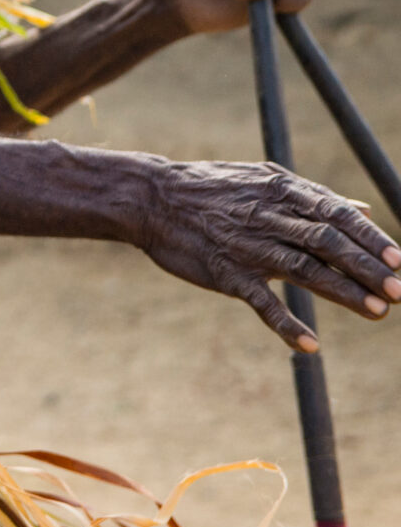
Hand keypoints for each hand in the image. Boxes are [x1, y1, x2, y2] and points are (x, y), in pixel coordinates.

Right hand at [131, 158, 400, 349]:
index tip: (399, 261)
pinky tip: (310, 345)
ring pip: (303, 269)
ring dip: (343, 292)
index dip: (370, 239)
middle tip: (399, 292)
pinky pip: (260, 301)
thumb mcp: (262, 181)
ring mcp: (246, 246)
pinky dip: (286, 324)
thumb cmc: (211, 190)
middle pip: (327, 243)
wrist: (151, 199)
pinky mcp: (224, 273)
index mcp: (280, 192)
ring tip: (377, 312)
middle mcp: (268, 217)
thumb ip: (313, 198)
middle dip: (367, 268)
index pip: (336, 215)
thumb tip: (364, 211)